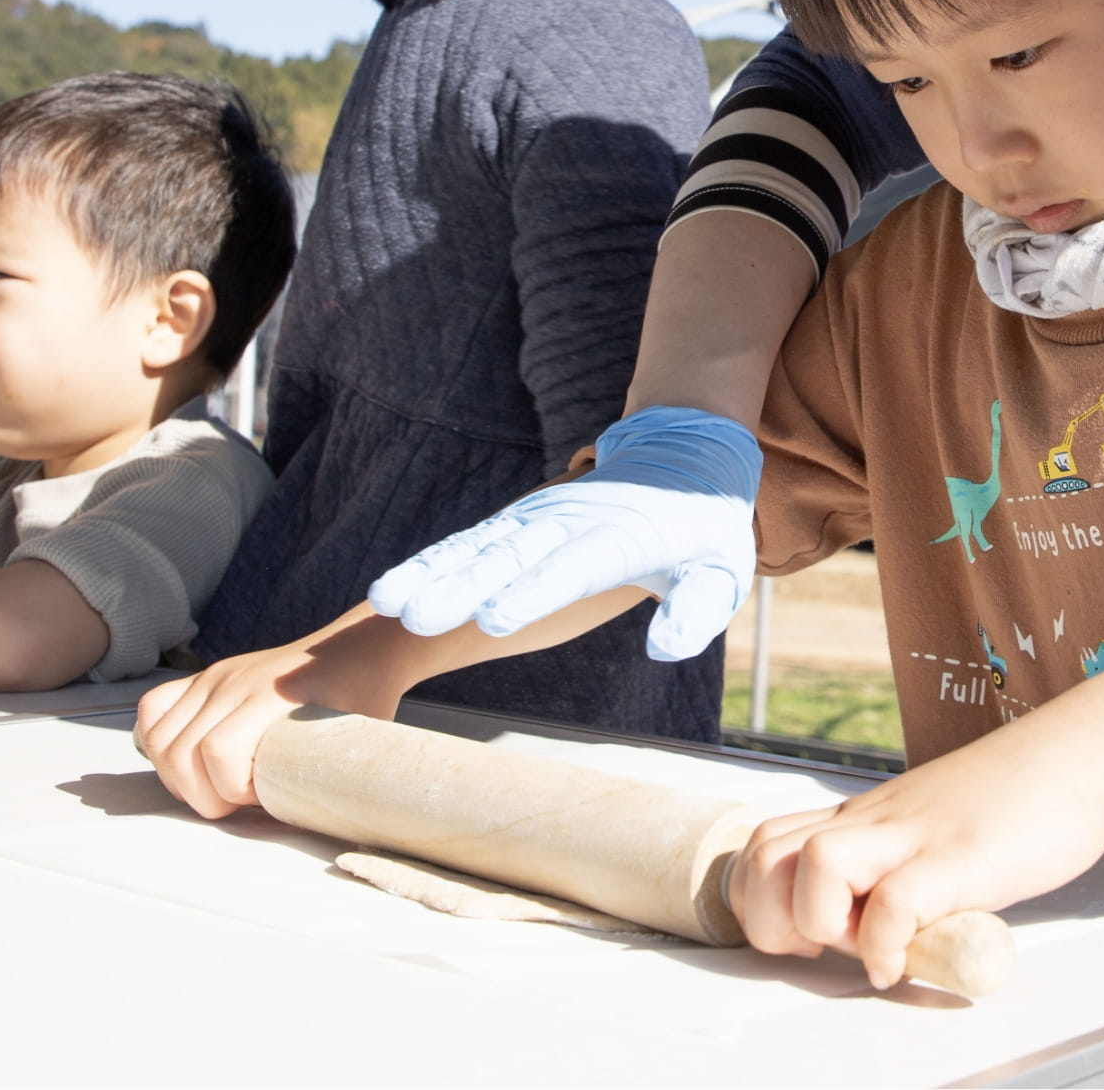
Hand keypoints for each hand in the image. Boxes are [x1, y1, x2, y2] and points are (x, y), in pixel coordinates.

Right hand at [136, 619, 413, 818]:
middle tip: (238, 803)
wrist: (355, 651)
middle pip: (179, 752)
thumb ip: (333, 780)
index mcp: (272, 696)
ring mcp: (213, 678)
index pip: (219, 751)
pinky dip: (159, 745)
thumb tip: (316, 824)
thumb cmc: (361, 697)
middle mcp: (234, 682)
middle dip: (203, 796)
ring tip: (215, 788)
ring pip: (158, 738)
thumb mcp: (357, 741)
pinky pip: (153, 711)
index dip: (233, 790)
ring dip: (178, 778)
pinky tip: (190, 764)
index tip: (264, 798)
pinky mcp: (203, 679)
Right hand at [366, 406, 761, 660]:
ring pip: (473, 549)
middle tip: (414, 619)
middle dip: (459, 589)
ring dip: (429, 574)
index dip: (532, 592)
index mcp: (613, 539)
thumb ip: (697, 609)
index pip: (568, 569)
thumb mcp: (719, 570)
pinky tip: (388, 591)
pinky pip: (464, 544)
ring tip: (383, 603)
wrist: (683, 454)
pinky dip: (428, 564)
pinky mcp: (514, 525)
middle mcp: (564, 526)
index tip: (495, 617)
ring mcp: (532, 521)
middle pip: (505, 560)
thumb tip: (666, 649)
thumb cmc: (702, 526)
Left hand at [728, 733, 1103, 988]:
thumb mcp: (936, 827)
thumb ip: (903, 862)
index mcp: (866, 816)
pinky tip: (908, 959)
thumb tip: (886, 921)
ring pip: (813, 867)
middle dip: (773, 920)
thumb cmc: (1019, 794)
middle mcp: (875, 821)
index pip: (765, 845)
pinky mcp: (959, 858)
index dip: (764, 901)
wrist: (1082, 753)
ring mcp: (915, 835)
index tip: (807, 935)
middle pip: (763, 856)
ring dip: (823, 926)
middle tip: (823, 945)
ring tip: (867, 946)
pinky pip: (893, 904)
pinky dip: (885, 947)